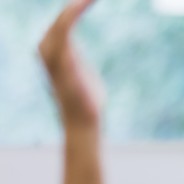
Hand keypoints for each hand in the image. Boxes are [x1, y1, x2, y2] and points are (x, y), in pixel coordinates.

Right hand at [39, 0, 103, 129]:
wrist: (83, 119)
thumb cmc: (85, 101)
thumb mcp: (80, 74)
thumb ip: (75, 60)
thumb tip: (79, 61)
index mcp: (51, 47)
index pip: (63, 19)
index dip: (77, 5)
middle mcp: (45, 46)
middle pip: (62, 15)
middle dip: (78, 3)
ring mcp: (50, 50)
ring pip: (63, 16)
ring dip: (78, 3)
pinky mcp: (60, 55)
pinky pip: (66, 24)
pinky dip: (77, 9)